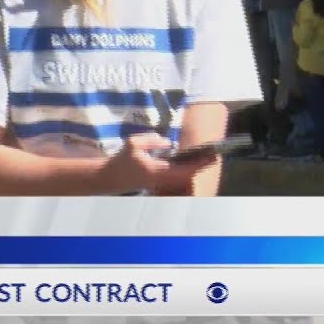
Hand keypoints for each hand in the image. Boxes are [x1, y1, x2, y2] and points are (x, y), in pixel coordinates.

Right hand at [101, 134, 216, 194]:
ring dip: (194, 168)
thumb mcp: (133, 143)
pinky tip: (190, 162)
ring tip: (204, 156)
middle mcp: (162, 180)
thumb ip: (152, 140)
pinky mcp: (159, 183)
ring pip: (183, 179)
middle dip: (201, 166)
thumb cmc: (120, 160)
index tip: (211, 156)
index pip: (184, 169)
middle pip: (188, 176)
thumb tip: (168, 142)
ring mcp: (160, 183)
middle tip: (212, 155)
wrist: (110, 178)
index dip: (199, 163)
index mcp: (157, 171)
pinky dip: (186, 170)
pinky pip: (177, 178)